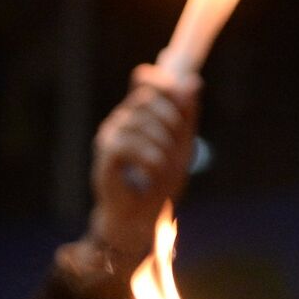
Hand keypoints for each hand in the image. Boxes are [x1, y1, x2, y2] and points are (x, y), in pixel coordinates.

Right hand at [84, 64, 200, 274]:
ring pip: (141, 123)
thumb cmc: (158, 184)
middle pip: (146, 98)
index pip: (145, 80)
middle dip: (170, 122)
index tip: (183, 102)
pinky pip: (129, 145)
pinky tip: (152, 173)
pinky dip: (149, 159)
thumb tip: (193, 82)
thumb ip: (187, 115)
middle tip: (174, 151)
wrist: (140, 218)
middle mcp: (120, 120)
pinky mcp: (105, 156)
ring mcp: (110, 136)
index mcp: (137, 114)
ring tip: (162, 169)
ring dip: (162, 148)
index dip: (164, 85)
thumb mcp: (182, 146)